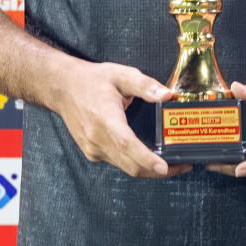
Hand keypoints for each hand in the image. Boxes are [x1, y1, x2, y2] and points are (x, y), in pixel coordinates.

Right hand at [52, 60, 190, 178]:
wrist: (63, 88)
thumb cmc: (92, 80)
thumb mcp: (121, 74)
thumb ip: (145, 85)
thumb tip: (167, 94)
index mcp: (105, 118)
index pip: (127, 144)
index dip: (147, 159)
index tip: (165, 167)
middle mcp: (97, 138)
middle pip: (130, 165)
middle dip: (158, 171)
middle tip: (182, 166)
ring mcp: (93, 149)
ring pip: (125, 168)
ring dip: (148, 170)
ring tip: (171, 165)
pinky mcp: (92, 153)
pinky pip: (117, 163)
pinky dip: (134, 164)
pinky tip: (148, 157)